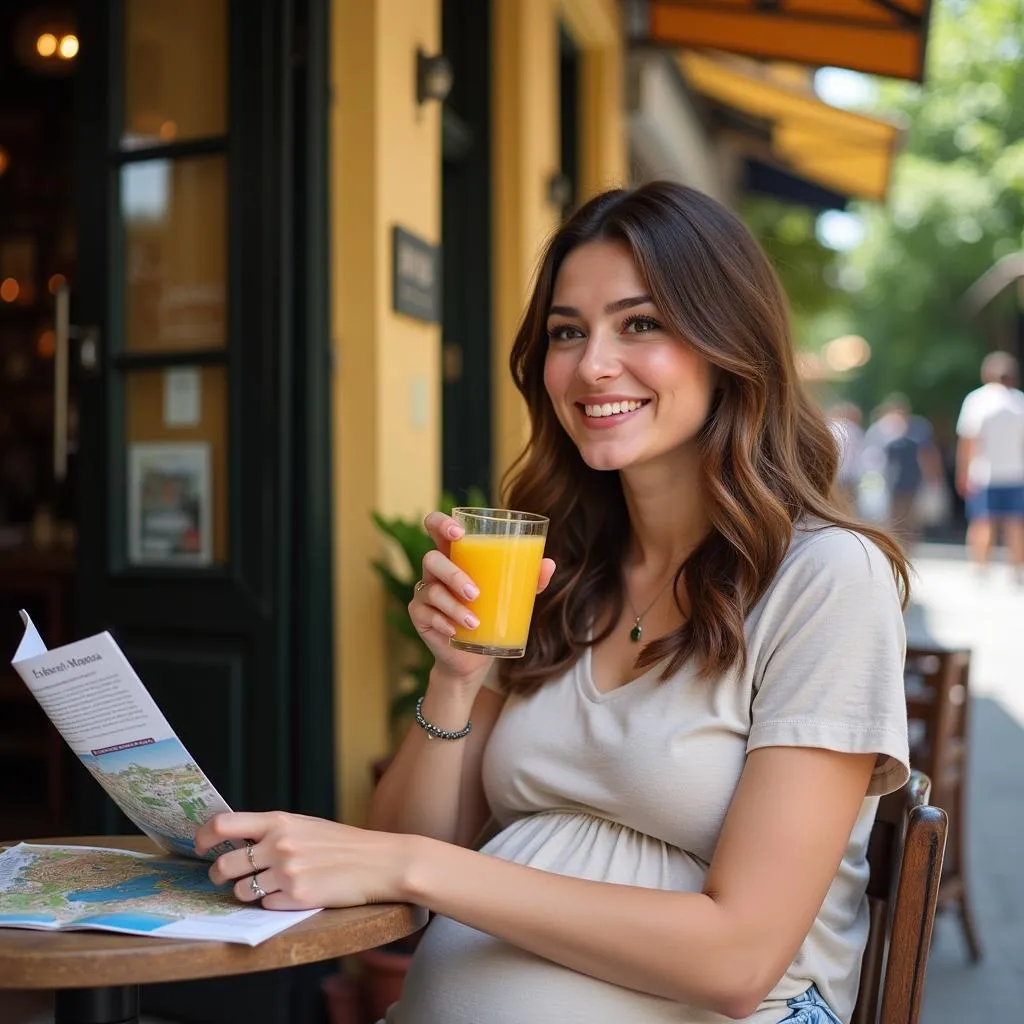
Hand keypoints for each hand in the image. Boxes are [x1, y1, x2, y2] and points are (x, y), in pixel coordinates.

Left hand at [195, 811, 416, 910]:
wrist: (378, 861)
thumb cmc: (342, 843)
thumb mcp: (305, 826)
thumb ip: (273, 830)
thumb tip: (235, 839)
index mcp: (280, 821)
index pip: (224, 825)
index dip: (203, 837)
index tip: (199, 845)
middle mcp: (279, 845)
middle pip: (223, 865)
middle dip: (218, 875)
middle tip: (224, 876)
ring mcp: (287, 873)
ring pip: (241, 891)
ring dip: (247, 892)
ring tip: (266, 886)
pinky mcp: (297, 898)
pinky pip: (266, 905)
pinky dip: (273, 903)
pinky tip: (292, 894)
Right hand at [411, 511, 555, 684]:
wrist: (475, 658)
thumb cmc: (492, 616)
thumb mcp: (513, 597)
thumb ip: (530, 579)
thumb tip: (549, 563)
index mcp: (456, 556)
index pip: (436, 528)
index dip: (441, 523)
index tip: (459, 532)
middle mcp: (436, 571)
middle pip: (431, 559)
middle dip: (453, 574)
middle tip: (475, 593)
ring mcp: (424, 593)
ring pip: (431, 589)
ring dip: (453, 606)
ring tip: (474, 622)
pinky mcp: (419, 615)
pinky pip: (425, 614)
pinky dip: (442, 622)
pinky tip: (454, 632)